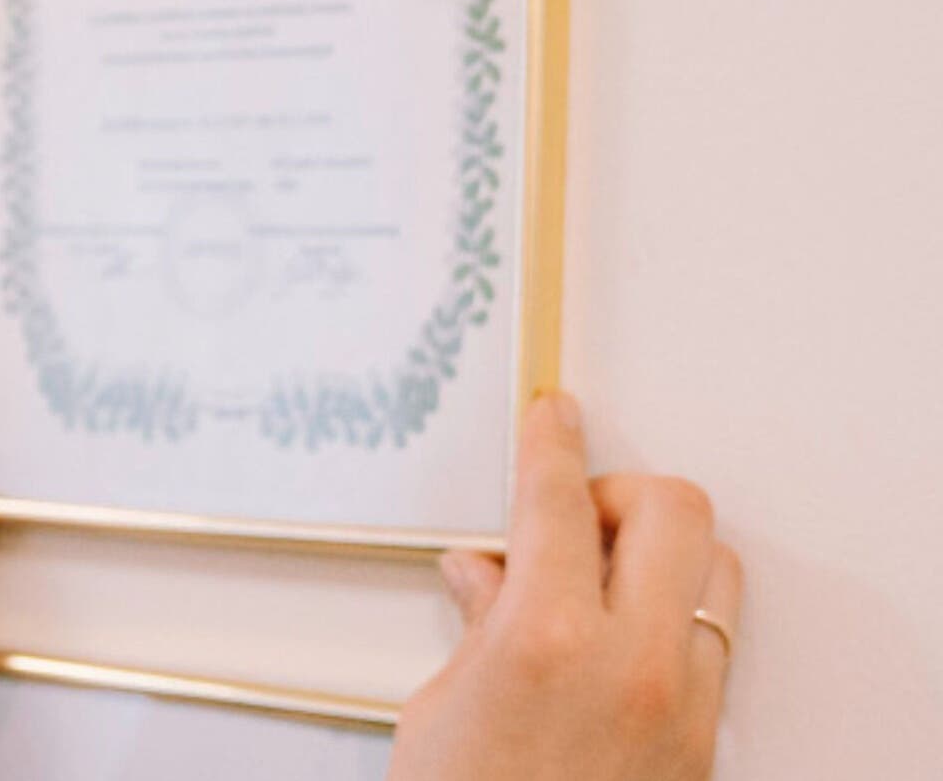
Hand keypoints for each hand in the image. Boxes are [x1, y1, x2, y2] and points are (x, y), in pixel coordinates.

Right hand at [390, 393, 741, 780]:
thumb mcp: (440, 710)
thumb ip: (477, 626)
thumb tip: (484, 574)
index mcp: (545, 639)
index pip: (559, 499)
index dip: (552, 442)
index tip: (554, 416)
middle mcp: (630, 662)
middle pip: (675, 510)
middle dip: (625, 492)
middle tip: (578, 511)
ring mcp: (681, 702)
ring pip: (715, 570)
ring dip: (664, 554)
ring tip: (603, 576)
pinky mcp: (704, 741)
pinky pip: (714, 641)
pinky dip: (674, 618)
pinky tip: (623, 635)